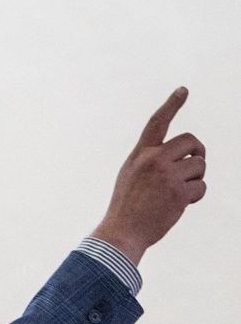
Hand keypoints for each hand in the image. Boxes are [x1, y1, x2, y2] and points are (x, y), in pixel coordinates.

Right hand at [92, 88, 205, 266]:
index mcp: (140, 155)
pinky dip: (196, 196)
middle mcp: (154, 160)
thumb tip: (181, 158)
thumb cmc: (126, 208)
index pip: (157, 123)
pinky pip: (201, 187)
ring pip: (199, 165)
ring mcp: (167, 176)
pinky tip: (182, 204)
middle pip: (190, 142)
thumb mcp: (130, 177)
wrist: (122, 232)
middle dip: (198, 153)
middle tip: (195, 165)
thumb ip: (150, 162)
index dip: (172, 105)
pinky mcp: (178, 193)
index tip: (183, 90)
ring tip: (181, 191)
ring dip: (197, 178)